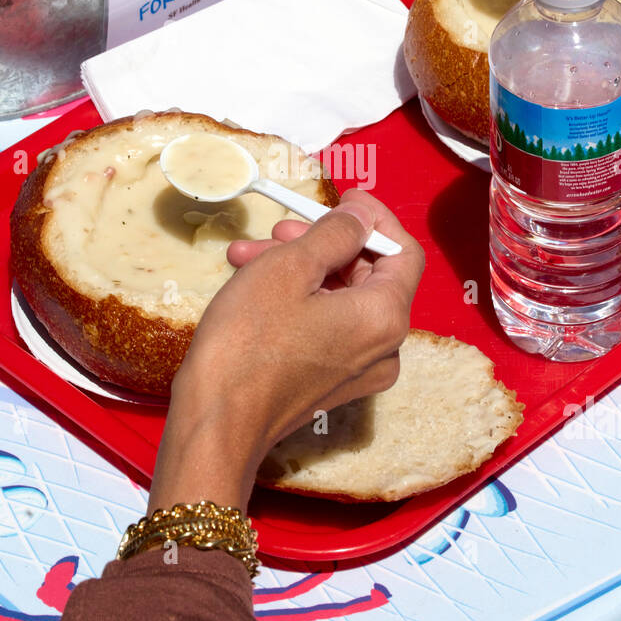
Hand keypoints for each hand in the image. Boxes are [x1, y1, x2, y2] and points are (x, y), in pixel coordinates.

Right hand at [148, 190, 424, 512]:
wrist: (216, 422)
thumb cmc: (249, 341)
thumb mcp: (290, 267)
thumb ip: (335, 234)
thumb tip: (361, 219)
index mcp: (386, 316)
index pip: (404, 251)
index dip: (375, 219)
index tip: (343, 198)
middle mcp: (385, 348)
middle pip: (368, 275)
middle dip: (322, 243)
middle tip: (278, 228)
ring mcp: (359, 371)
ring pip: (341, 300)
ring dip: (300, 269)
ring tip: (247, 255)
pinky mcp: (332, 385)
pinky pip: (328, 328)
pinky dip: (298, 301)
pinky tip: (253, 286)